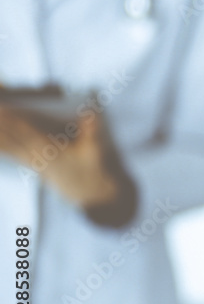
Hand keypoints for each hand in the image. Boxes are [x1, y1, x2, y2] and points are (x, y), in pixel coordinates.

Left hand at [0, 107, 121, 208]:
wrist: (87, 194)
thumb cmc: (90, 171)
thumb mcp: (94, 151)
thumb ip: (91, 132)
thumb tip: (89, 114)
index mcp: (51, 152)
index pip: (28, 134)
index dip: (14, 122)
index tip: (4, 110)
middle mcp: (38, 157)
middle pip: (13, 139)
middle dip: (1, 127)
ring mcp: (33, 162)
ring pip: (10, 147)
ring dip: (0, 137)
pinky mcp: (32, 166)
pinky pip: (12, 154)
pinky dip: (4, 148)